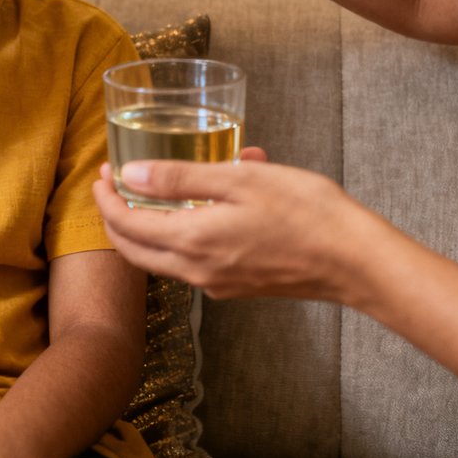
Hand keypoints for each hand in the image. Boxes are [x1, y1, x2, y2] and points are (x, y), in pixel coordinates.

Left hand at [92, 153, 381, 303]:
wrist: (355, 261)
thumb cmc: (305, 212)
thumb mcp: (238, 180)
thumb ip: (180, 179)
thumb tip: (130, 175)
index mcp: (192, 243)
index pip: (126, 226)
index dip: (105, 199)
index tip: (101, 171)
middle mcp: (197, 271)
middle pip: (134, 250)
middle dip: (115, 216)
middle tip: (112, 181)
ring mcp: (217, 283)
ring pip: (160, 257)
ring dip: (148, 224)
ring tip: (157, 184)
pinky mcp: (236, 285)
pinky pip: (191, 260)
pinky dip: (182, 232)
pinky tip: (209, 198)